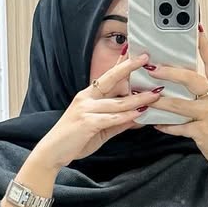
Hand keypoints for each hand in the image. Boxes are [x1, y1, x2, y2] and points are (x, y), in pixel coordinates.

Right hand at [34, 51, 162, 169]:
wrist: (52, 152)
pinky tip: (139, 114)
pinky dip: (126, 117)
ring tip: (154, 95)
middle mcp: (86, 98)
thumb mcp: (99, 129)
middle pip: (111, 79)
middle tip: (145, 58)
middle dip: (129, 67)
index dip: (121, 65)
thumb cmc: (74, 140)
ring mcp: (86, 109)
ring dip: (137, 99)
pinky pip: (111, 118)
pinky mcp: (87, 123)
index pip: (107, 76)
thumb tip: (136, 117)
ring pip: (116, 102)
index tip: (134, 54)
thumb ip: (117, 122)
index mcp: (88, 96)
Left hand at [148, 26, 207, 168]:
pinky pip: (179, 127)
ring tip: (144, 96)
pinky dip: (166, 125)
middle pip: (192, 79)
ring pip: (180, 105)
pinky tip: (155, 123)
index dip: (204, 44)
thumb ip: (205, 90)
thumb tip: (182, 77)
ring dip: (160, 101)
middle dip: (170, 73)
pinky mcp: (202, 132)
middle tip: (152, 68)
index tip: (195, 27)